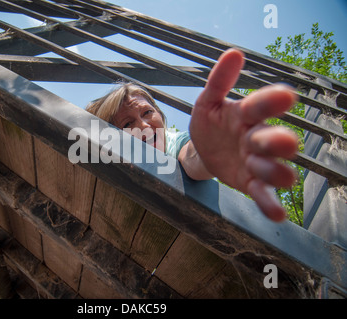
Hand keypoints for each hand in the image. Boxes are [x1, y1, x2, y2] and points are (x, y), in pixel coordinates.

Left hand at [189, 48, 298, 221]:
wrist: (203, 150)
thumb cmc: (210, 123)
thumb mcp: (207, 102)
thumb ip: (218, 82)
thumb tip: (233, 53)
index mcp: (245, 115)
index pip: (259, 105)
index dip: (271, 101)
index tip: (286, 95)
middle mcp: (255, 138)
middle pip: (270, 139)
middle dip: (277, 140)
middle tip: (283, 141)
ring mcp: (255, 162)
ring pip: (272, 168)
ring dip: (277, 172)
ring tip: (283, 178)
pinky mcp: (250, 182)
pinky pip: (262, 193)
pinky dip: (270, 203)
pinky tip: (277, 214)